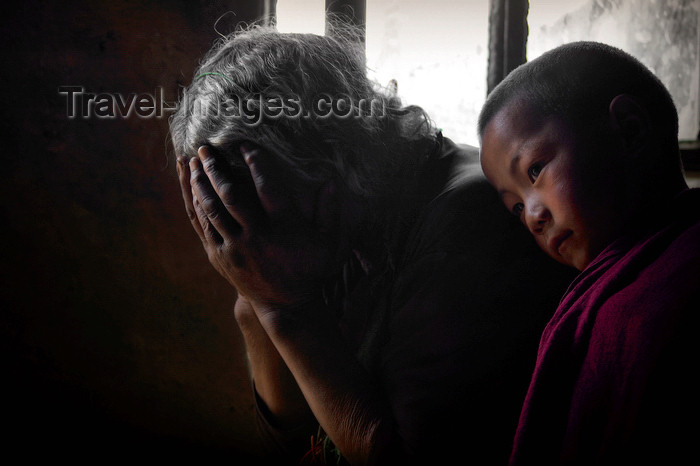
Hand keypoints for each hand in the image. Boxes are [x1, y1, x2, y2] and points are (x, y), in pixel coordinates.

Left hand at [176, 143, 345, 311]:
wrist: (287, 305)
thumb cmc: (310, 271)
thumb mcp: (329, 243)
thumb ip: (330, 212)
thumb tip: (331, 182)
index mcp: (283, 227)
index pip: (266, 187)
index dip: (255, 163)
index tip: (244, 145)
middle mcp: (257, 236)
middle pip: (230, 195)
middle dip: (215, 169)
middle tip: (205, 148)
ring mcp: (237, 248)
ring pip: (212, 210)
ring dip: (200, 184)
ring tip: (193, 162)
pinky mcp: (222, 258)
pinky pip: (206, 228)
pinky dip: (198, 207)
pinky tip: (193, 191)